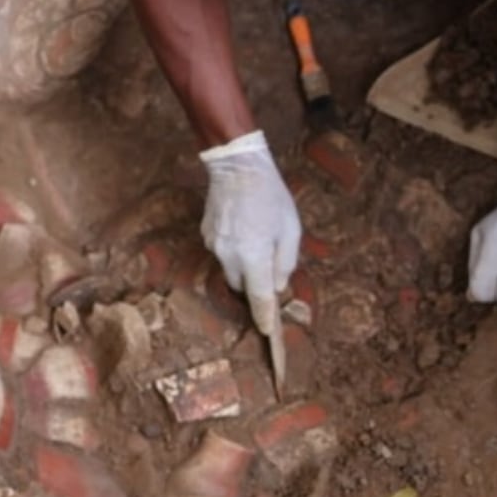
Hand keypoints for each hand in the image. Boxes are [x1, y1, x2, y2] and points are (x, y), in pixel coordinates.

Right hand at [199, 131, 301, 317]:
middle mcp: (229, 255)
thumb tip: (277, 286)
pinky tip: (243, 227)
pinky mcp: (205, 234)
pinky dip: (234, 249)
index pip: (259, 297)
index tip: (268, 331)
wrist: (236, 165)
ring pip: (230, 269)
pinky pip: (222, 252)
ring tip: (257, 237)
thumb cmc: (270, 196)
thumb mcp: (291, 229)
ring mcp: (213, 245)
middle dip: (255, 283)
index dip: (264, 316)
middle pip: (242, 285)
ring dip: (244, 264)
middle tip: (270, 264)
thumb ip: (285, 261)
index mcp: (253, 255)